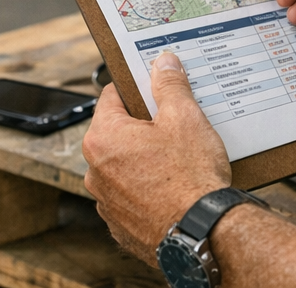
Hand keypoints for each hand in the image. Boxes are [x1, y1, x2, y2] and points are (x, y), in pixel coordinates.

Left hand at [82, 52, 230, 262]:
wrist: (200, 233)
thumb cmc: (190, 177)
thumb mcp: (184, 117)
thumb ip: (169, 85)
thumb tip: (162, 63)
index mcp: (103, 139)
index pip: (112, 96)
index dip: (137, 86)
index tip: (156, 85)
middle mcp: (95, 171)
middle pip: (118, 130)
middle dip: (145, 122)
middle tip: (176, 119)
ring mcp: (107, 201)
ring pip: (125, 162)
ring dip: (146, 154)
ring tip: (180, 153)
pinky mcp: (121, 223)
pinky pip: (132, 191)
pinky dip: (149, 183)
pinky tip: (176, 180)